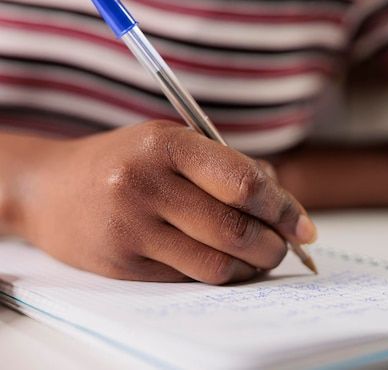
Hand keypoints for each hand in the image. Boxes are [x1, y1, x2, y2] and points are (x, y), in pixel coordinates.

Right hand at [22, 121, 316, 283]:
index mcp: (164, 144)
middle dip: (274, 245)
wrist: (51, 188)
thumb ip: (225, 165)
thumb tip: (281, 201)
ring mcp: (131, 227)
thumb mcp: (169, 142)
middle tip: (285, 246)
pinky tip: (222, 263)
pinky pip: (187, 278)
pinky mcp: (122, 264)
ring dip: (250, 267)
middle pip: (234, 229)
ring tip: (259, 257)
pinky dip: (216, 274)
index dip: (283, 208)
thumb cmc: (123, 159)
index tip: (303, 225)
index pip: (242, 183)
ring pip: (215, 264)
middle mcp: (145, 184)